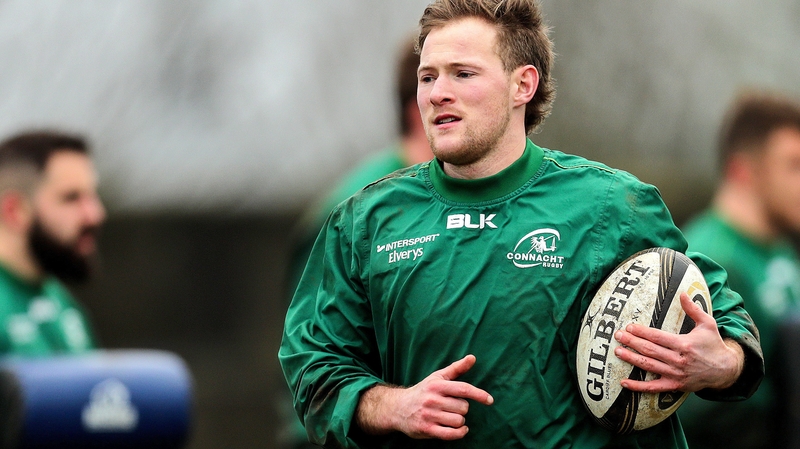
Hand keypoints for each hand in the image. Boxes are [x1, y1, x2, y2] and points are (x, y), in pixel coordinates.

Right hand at [356, 354, 493, 439]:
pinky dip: (460, 433)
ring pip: (459, 421)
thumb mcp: (438, 377)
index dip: (479, 395)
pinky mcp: (427, 429)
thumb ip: (457, 368)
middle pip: (463, 407)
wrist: (398, 407)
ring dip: (459, 420)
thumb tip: (473, 357)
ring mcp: (430, 415)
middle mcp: (433, 399)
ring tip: (450, 416)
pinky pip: (451, 434)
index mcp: (437, 385)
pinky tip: (461, 429)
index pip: (463, 389)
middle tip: (452, 406)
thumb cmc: (423, 391)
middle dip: (462, 408)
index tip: (490, 400)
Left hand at [613, 292, 744, 392]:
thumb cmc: (714, 345)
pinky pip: (653, 388)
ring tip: (617, 351)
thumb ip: (693, 309)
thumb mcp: (707, 324)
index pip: (657, 337)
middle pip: (649, 350)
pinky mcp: (675, 386)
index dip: (641, 332)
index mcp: (684, 344)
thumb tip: (683, 293)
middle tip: (617, 336)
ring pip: (648, 366)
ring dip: (631, 358)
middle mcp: (678, 360)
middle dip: (631, 342)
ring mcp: (675, 375)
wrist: (726, 370)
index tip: (629, 327)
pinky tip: (624, 382)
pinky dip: (638, 386)